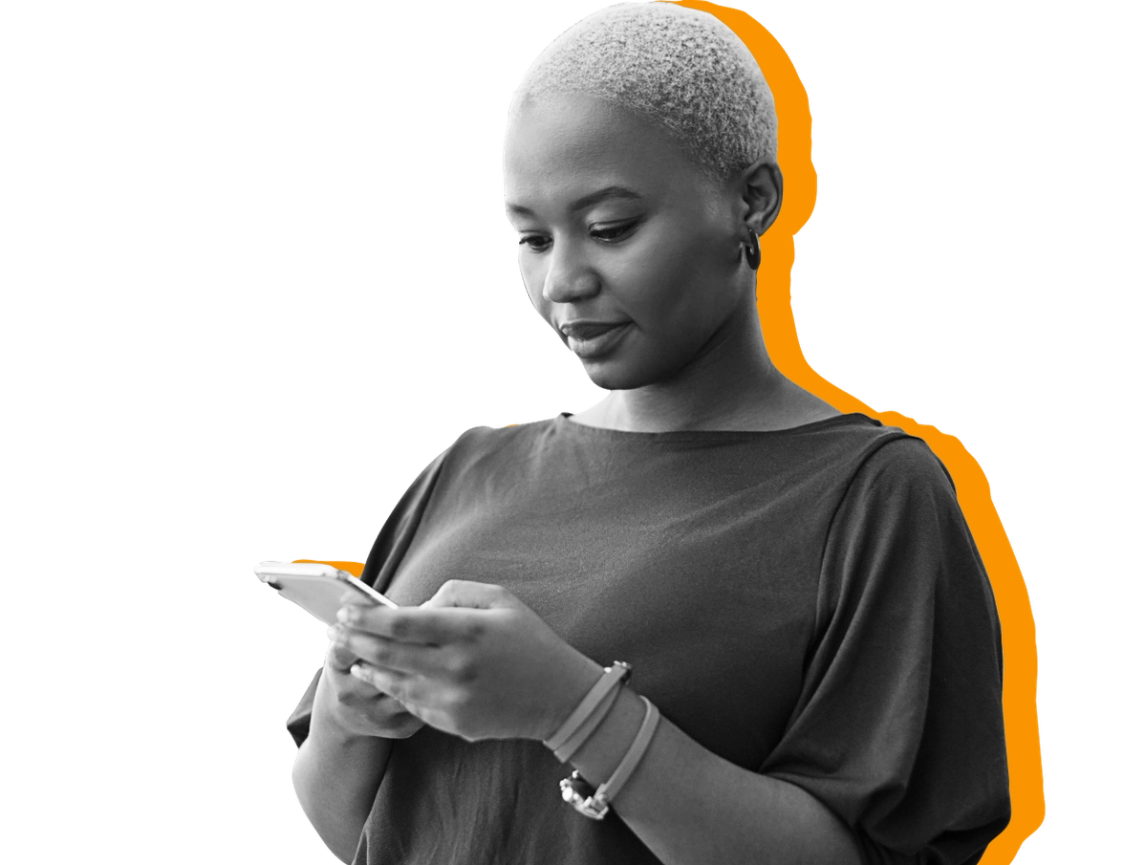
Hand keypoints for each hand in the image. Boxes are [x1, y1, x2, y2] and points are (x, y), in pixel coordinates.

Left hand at [334, 580, 601, 742]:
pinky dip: (393, 687)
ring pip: (392, 682)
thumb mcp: (501, 600)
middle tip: (337, 631)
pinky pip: (411, 703)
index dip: (367, 616)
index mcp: (468, 631)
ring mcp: (452, 700)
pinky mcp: (452, 723)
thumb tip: (416, 606)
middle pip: (387, 653)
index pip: (401, 623)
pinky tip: (383, 675)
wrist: (560, 697)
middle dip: (355, 640)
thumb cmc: (530, 640)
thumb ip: (455, 593)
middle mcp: (455, 667)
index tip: (348, 609)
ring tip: (352, 654)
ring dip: (367, 666)